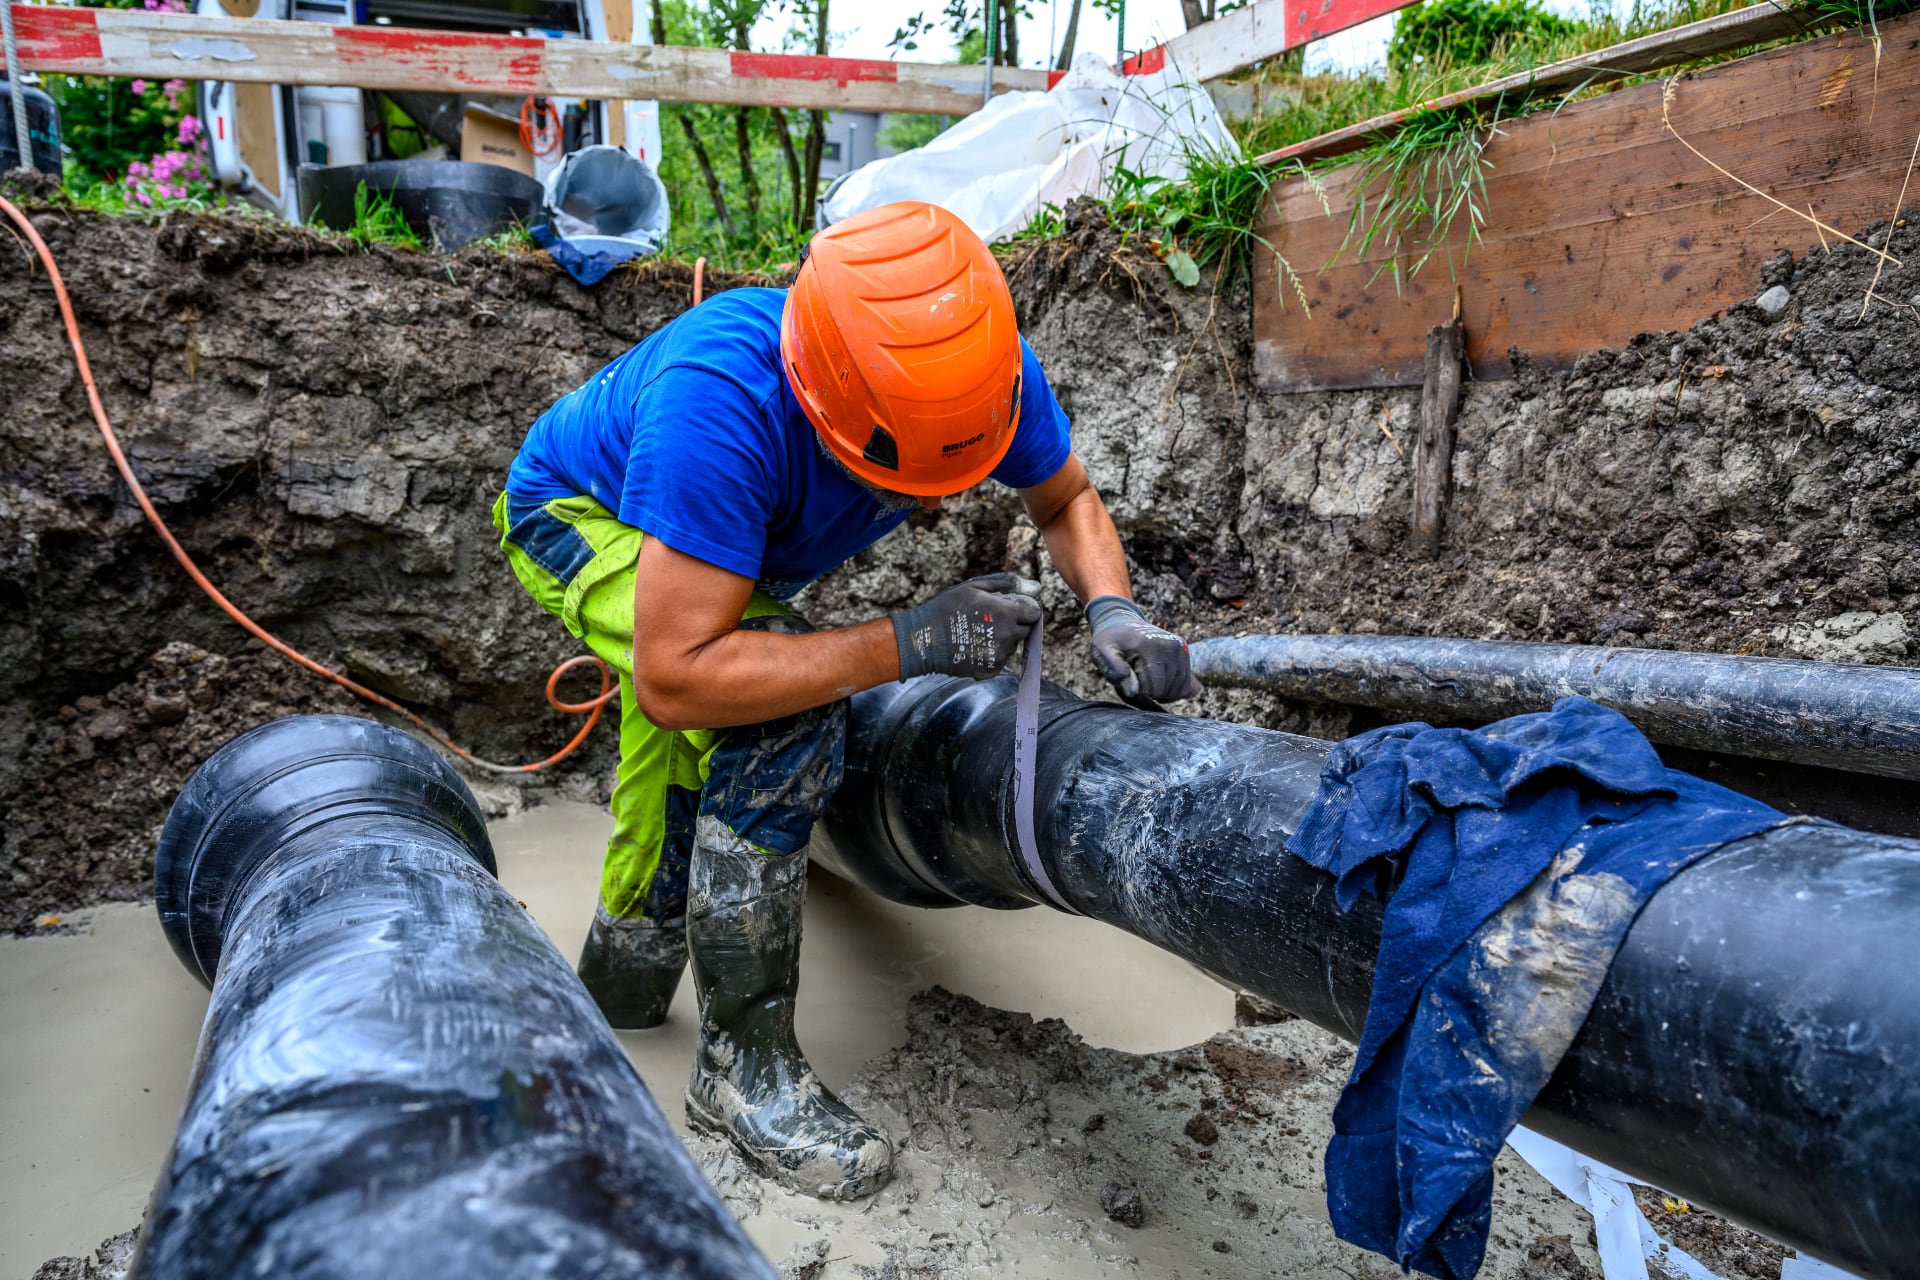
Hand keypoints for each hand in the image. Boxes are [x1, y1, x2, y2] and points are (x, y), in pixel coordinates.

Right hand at [892, 573, 1044, 679]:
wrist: (925, 639)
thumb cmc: (947, 608)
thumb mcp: (974, 587)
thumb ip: (1006, 584)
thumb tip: (1034, 586)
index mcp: (1006, 613)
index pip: (1034, 613)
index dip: (1025, 609)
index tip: (1011, 608)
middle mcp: (1007, 636)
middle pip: (1025, 630)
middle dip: (1014, 624)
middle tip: (991, 620)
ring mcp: (1000, 655)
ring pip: (1012, 646)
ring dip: (1003, 639)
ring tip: (978, 632)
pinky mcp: (991, 669)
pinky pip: (1001, 659)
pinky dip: (993, 653)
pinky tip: (975, 645)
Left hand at [1085, 595, 1201, 705]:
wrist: (1123, 624)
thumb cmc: (1111, 642)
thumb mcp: (1101, 651)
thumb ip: (1114, 670)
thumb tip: (1134, 691)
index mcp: (1150, 647)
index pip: (1153, 689)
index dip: (1139, 693)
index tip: (1128, 681)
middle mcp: (1170, 646)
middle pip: (1166, 691)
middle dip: (1151, 693)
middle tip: (1136, 679)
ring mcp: (1180, 648)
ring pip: (1178, 690)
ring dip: (1162, 694)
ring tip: (1146, 680)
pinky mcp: (1184, 651)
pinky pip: (1186, 684)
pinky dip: (1174, 690)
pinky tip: (1159, 682)